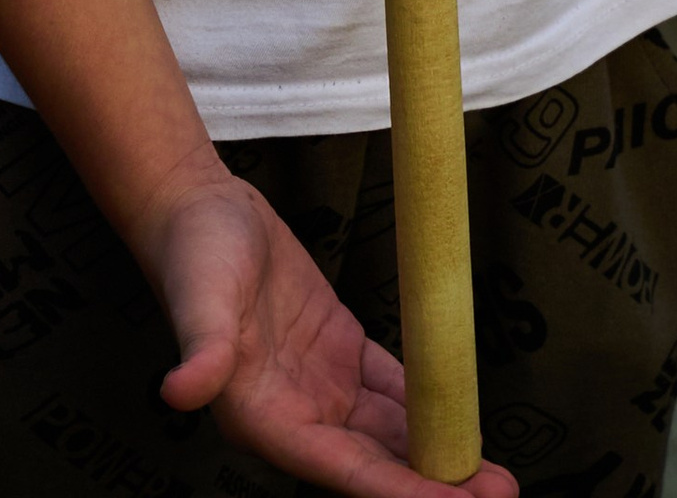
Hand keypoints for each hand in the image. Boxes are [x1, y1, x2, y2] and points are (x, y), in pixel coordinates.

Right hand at [151, 171, 516, 496]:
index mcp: (264, 421)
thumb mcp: (199, 297)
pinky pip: (392, 388)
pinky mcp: (338, 351)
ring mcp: (321, 387)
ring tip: (494, 473)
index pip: (346, 470)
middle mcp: (298, 416)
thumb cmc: (191, 254)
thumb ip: (201, 348)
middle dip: (435, 484)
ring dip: (440, 452)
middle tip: (497, 492)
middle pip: (378, 464)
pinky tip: (463, 415)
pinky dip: (428, 404)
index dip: (401, 492)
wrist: (197, 207)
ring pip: (391, 433)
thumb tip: (178, 393)